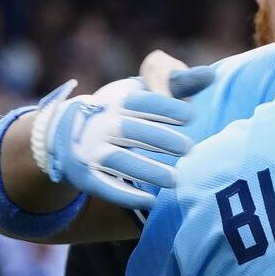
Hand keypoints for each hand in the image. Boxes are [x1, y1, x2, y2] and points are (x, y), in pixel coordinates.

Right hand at [29, 52, 214, 210]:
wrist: (64, 132)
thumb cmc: (119, 109)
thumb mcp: (141, 91)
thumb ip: (177, 83)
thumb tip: (211, 74)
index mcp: (116, 99)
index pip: (142, 101)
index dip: (166, 107)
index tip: (192, 115)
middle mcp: (100, 123)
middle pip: (130, 129)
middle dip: (159, 138)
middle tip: (188, 147)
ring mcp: (90, 150)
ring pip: (118, 160)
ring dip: (146, 170)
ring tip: (174, 179)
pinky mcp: (85, 175)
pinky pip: (104, 187)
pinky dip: (126, 195)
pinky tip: (150, 201)